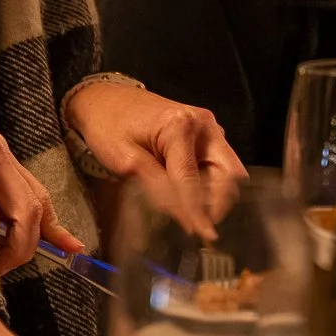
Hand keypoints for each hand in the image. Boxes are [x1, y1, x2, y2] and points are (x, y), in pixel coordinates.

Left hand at [63, 81, 245, 239]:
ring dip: (216, 194)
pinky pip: (218, 164)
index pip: (192, 179)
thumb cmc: (109, 126)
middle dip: (220, 203)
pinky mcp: (206, 134)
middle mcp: (203, 124)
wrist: (105, 99)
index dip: (197, 211)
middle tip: (202, 224)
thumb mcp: (125, 160)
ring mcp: (209, 127)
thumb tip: (185, 219)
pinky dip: (209, 183)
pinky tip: (190, 196)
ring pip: (228, 170)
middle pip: (230, 173)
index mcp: (180, 126)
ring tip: (194, 212)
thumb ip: (157, 188)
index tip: (203, 236)